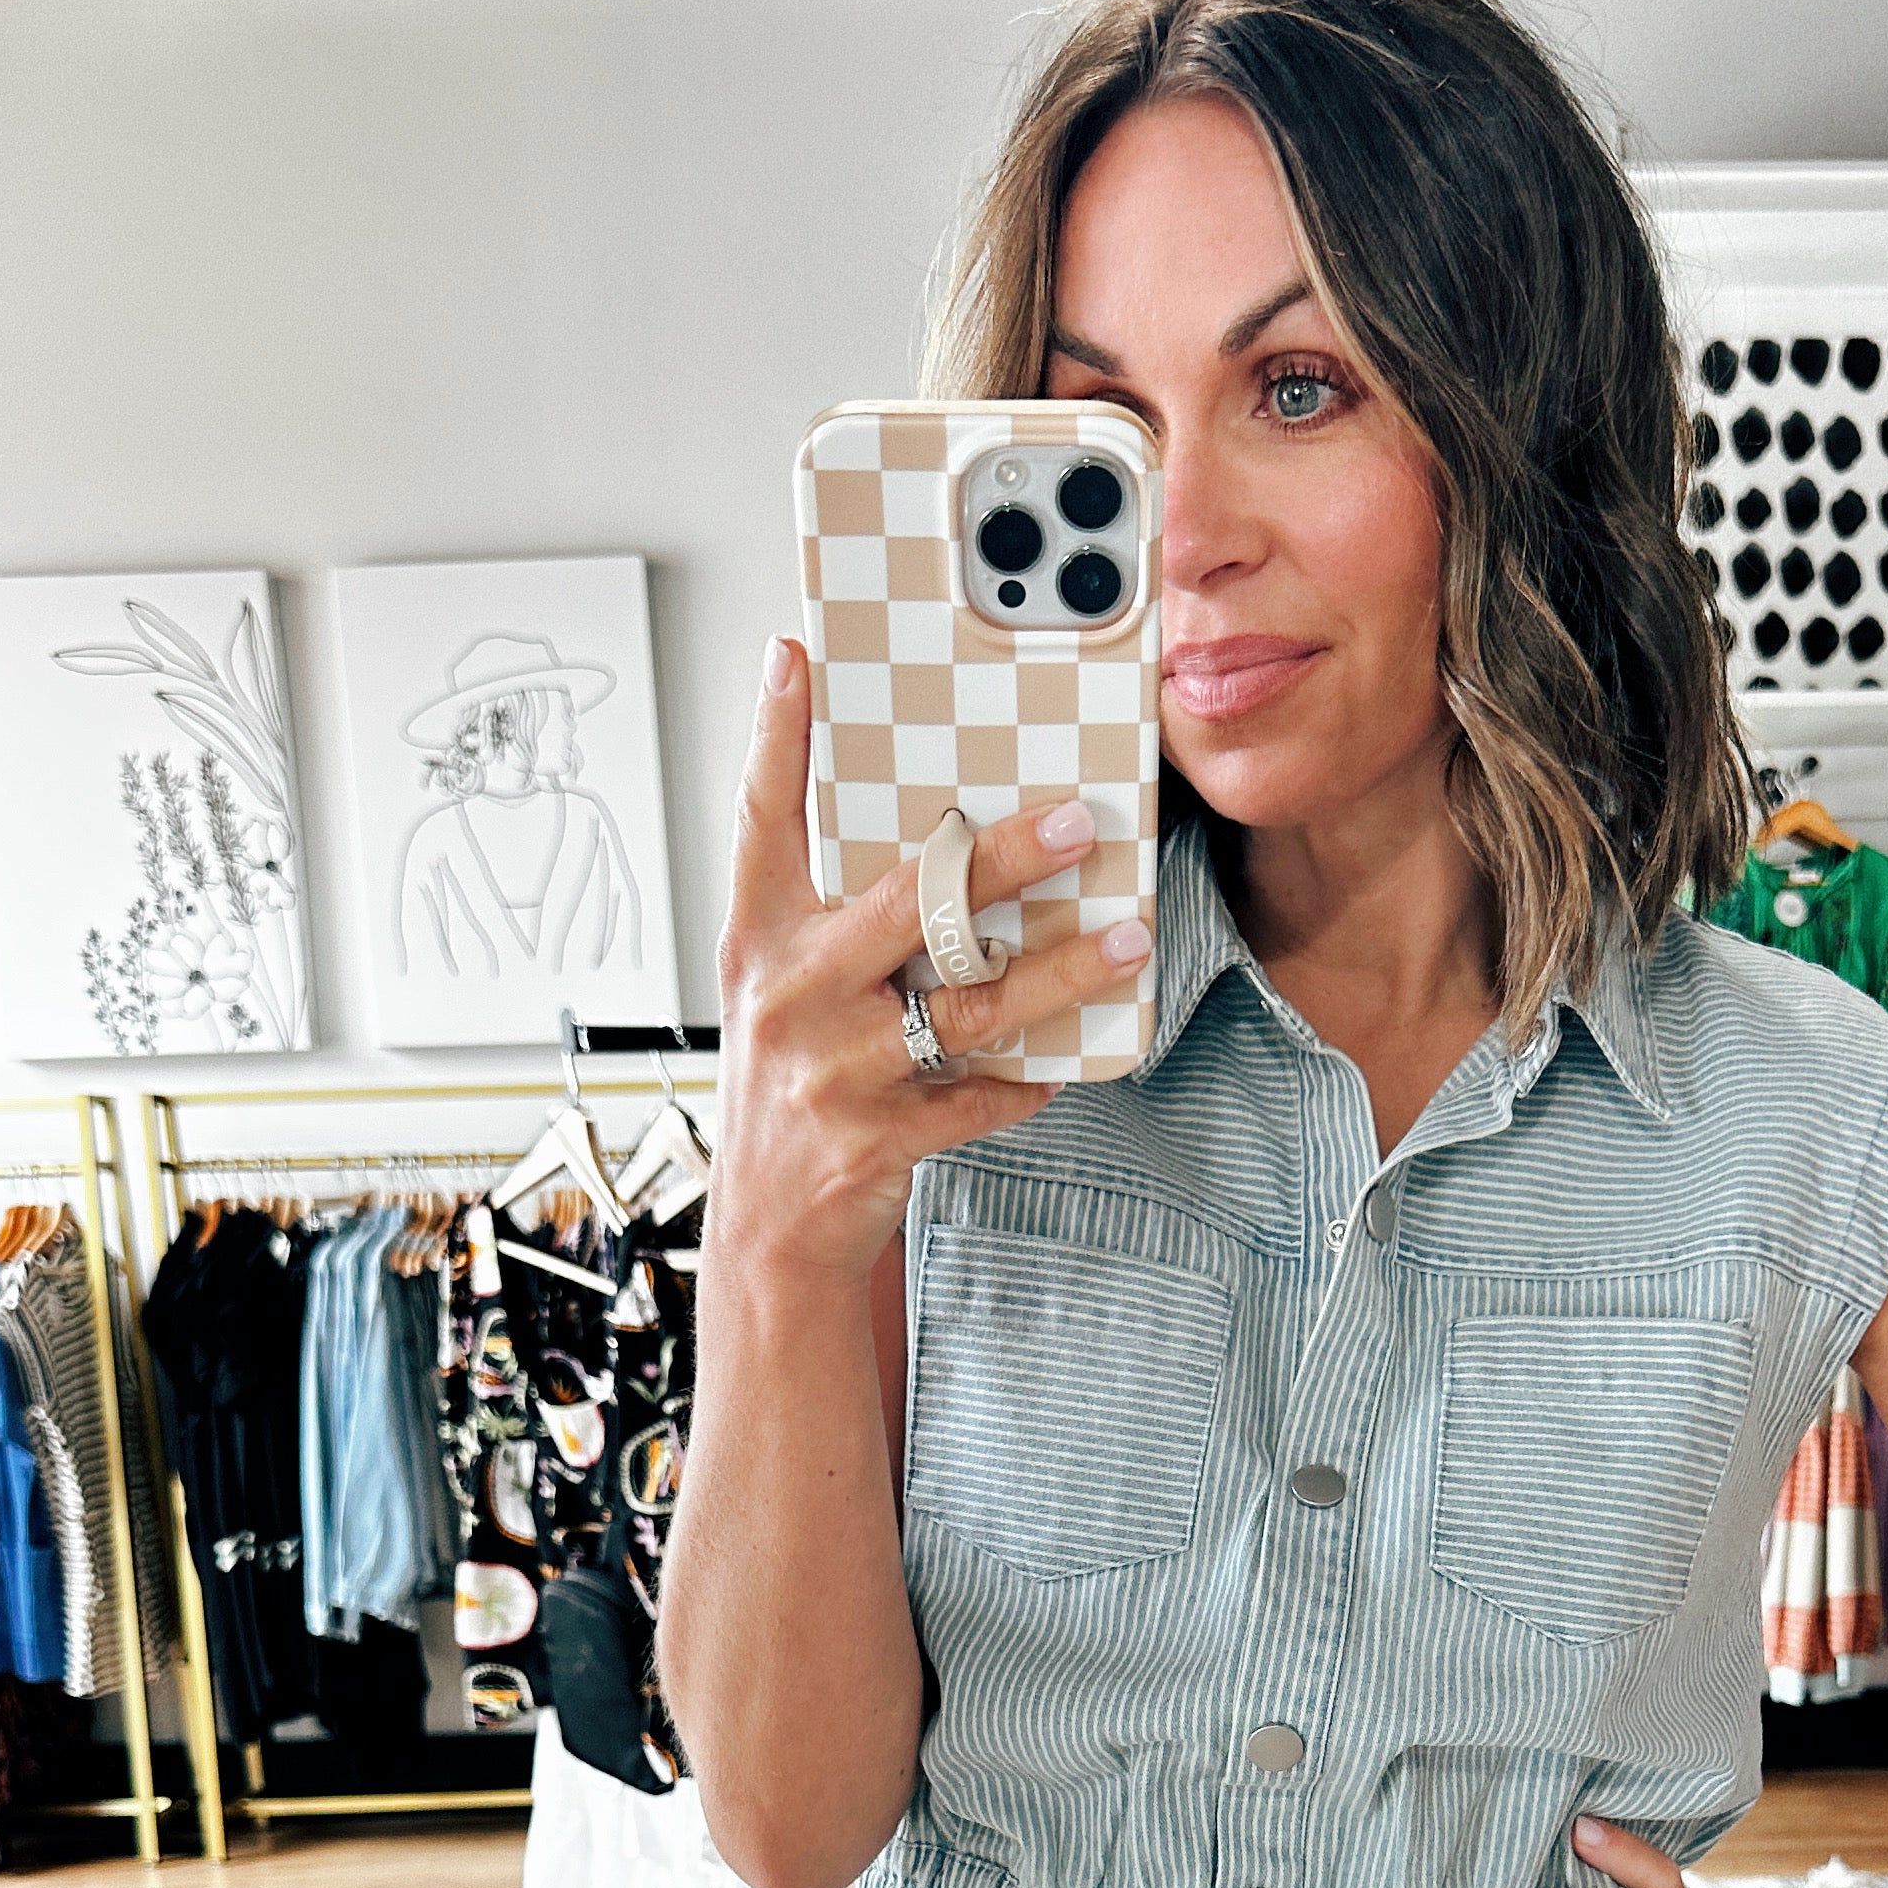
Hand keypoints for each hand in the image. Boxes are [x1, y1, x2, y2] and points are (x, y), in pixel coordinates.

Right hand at [712, 631, 1152, 1289]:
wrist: (770, 1230)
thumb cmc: (794, 1086)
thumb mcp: (788, 988)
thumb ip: (843, 919)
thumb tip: (946, 844)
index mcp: (759, 941)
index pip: (761, 819)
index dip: (775, 736)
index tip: (798, 657)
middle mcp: (788, 996)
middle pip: (907, 906)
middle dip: (1001, 860)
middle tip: (1078, 821)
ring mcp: (830, 1071)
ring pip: (968, 1006)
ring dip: (1061, 971)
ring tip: (1128, 939)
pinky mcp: (875, 1138)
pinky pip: (980, 1096)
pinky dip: (1033, 1076)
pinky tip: (1071, 1055)